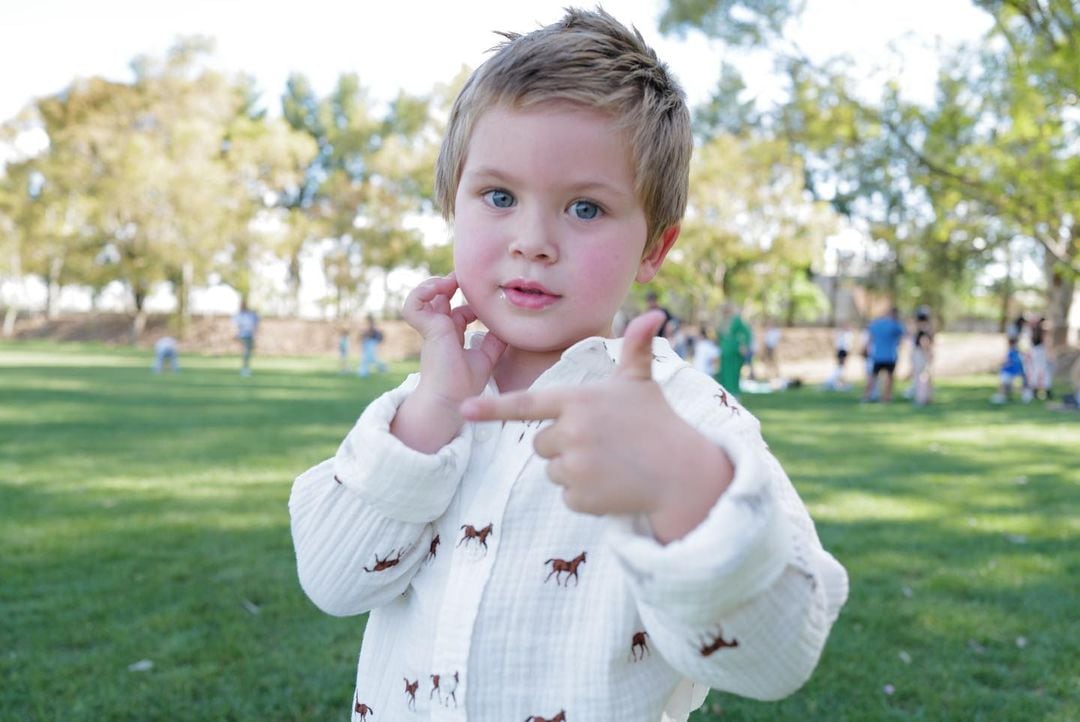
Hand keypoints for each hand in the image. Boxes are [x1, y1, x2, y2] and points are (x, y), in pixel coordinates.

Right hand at [403, 273, 506, 405]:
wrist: (453, 400)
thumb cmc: (466, 385)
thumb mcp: (487, 356)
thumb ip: (494, 341)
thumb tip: (509, 327)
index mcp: (451, 337)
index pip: (456, 312)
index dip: (469, 303)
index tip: (484, 301)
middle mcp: (439, 332)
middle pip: (438, 299)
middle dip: (449, 284)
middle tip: (464, 279)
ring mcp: (431, 330)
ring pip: (420, 298)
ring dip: (433, 285)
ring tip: (450, 281)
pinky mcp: (427, 330)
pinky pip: (413, 306)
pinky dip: (421, 293)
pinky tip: (440, 288)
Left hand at [461, 310, 731, 533]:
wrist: (682, 474)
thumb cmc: (658, 423)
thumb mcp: (642, 383)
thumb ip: (636, 349)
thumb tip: (656, 313)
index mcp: (577, 401)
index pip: (526, 404)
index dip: (493, 408)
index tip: (464, 410)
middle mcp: (571, 432)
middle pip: (540, 442)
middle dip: (562, 443)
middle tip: (599, 442)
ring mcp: (575, 467)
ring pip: (553, 469)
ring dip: (574, 469)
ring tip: (609, 463)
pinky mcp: (581, 497)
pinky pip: (566, 495)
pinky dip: (585, 494)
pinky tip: (612, 484)